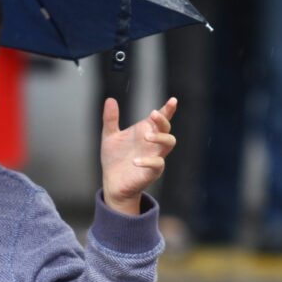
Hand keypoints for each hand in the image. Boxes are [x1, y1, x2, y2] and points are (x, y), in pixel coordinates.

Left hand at [100, 97, 177, 215]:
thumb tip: (110, 99)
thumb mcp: (109, 136)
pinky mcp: (153, 171)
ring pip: (169, 143)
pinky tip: (135, 161)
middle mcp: (153, 143)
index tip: (173, 100)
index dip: (168, 109)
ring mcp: (155, 156)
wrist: (111, 182)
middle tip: (153, 115)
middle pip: (167, 128)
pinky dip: (148, 161)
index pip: (160, 118)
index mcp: (145, 131)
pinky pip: (158, 164)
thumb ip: (111, 119)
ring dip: (160, 137)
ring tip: (145, 136)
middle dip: (163, 120)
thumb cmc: (114, 158)